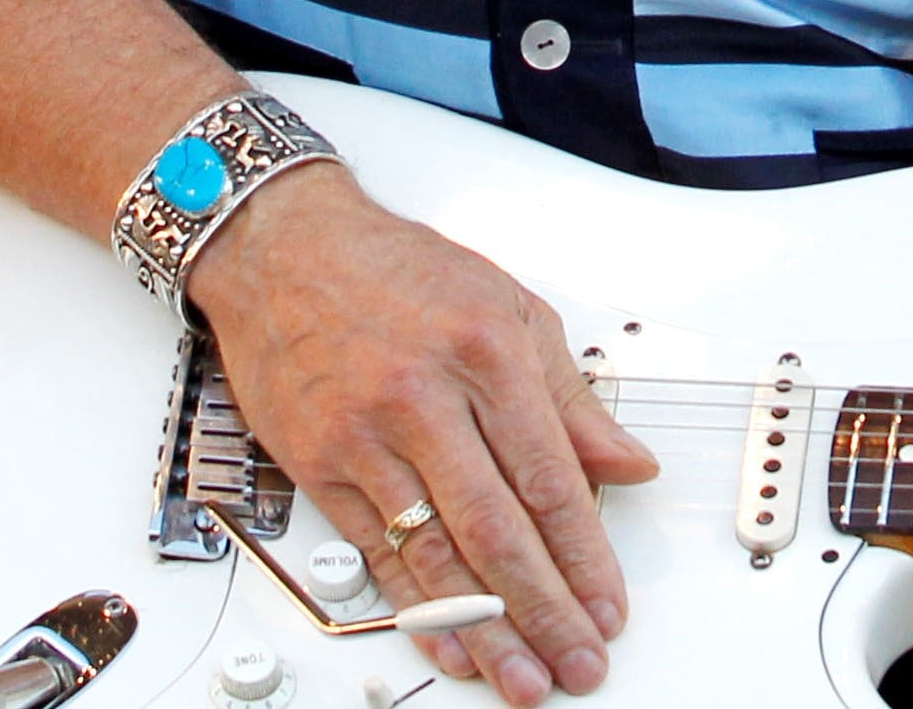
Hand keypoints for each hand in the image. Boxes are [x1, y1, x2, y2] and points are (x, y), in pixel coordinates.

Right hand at [191, 165, 661, 702]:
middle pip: (498, 528)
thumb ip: (571, 395)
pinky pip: (376, 553)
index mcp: (488, 354)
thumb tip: (628, 462)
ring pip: (436, 553)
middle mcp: (425, 398)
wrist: (284, 247)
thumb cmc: (399, 271)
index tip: (608, 605)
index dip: (584, 554)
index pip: (549, 477)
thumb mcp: (510, 306)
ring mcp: (366, 436)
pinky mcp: (320, 465)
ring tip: (519, 676)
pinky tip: (448, 644)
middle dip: (544, 609)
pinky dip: (415, 608)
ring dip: (484, 627)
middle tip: (577, 663)